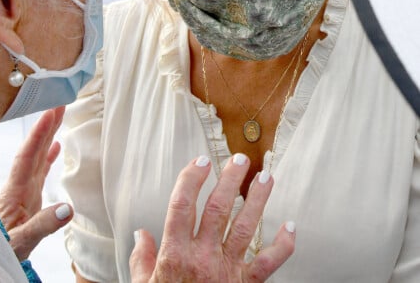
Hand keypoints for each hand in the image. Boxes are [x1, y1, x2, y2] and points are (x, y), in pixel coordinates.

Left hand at [0, 106, 72, 260]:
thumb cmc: (1, 250)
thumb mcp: (21, 242)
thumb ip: (42, 225)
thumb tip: (68, 208)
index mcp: (14, 192)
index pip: (27, 156)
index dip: (38, 134)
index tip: (48, 113)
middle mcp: (19, 186)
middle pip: (33, 149)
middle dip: (45, 126)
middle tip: (58, 104)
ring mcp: (23, 191)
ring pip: (37, 156)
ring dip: (48, 136)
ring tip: (59, 116)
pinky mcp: (28, 198)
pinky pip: (40, 171)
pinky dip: (48, 156)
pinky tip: (56, 146)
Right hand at [130, 153, 294, 281]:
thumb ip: (140, 258)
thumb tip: (139, 234)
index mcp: (174, 254)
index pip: (181, 205)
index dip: (191, 179)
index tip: (200, 160)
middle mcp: (202, 257)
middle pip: (218, 209)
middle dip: (229, 180)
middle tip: (239, 159)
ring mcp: (226, 270)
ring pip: (244, 227)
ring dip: (257, 200)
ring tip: (266, 177)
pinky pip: (268, 264)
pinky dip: (283, 245)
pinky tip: (291, 227)